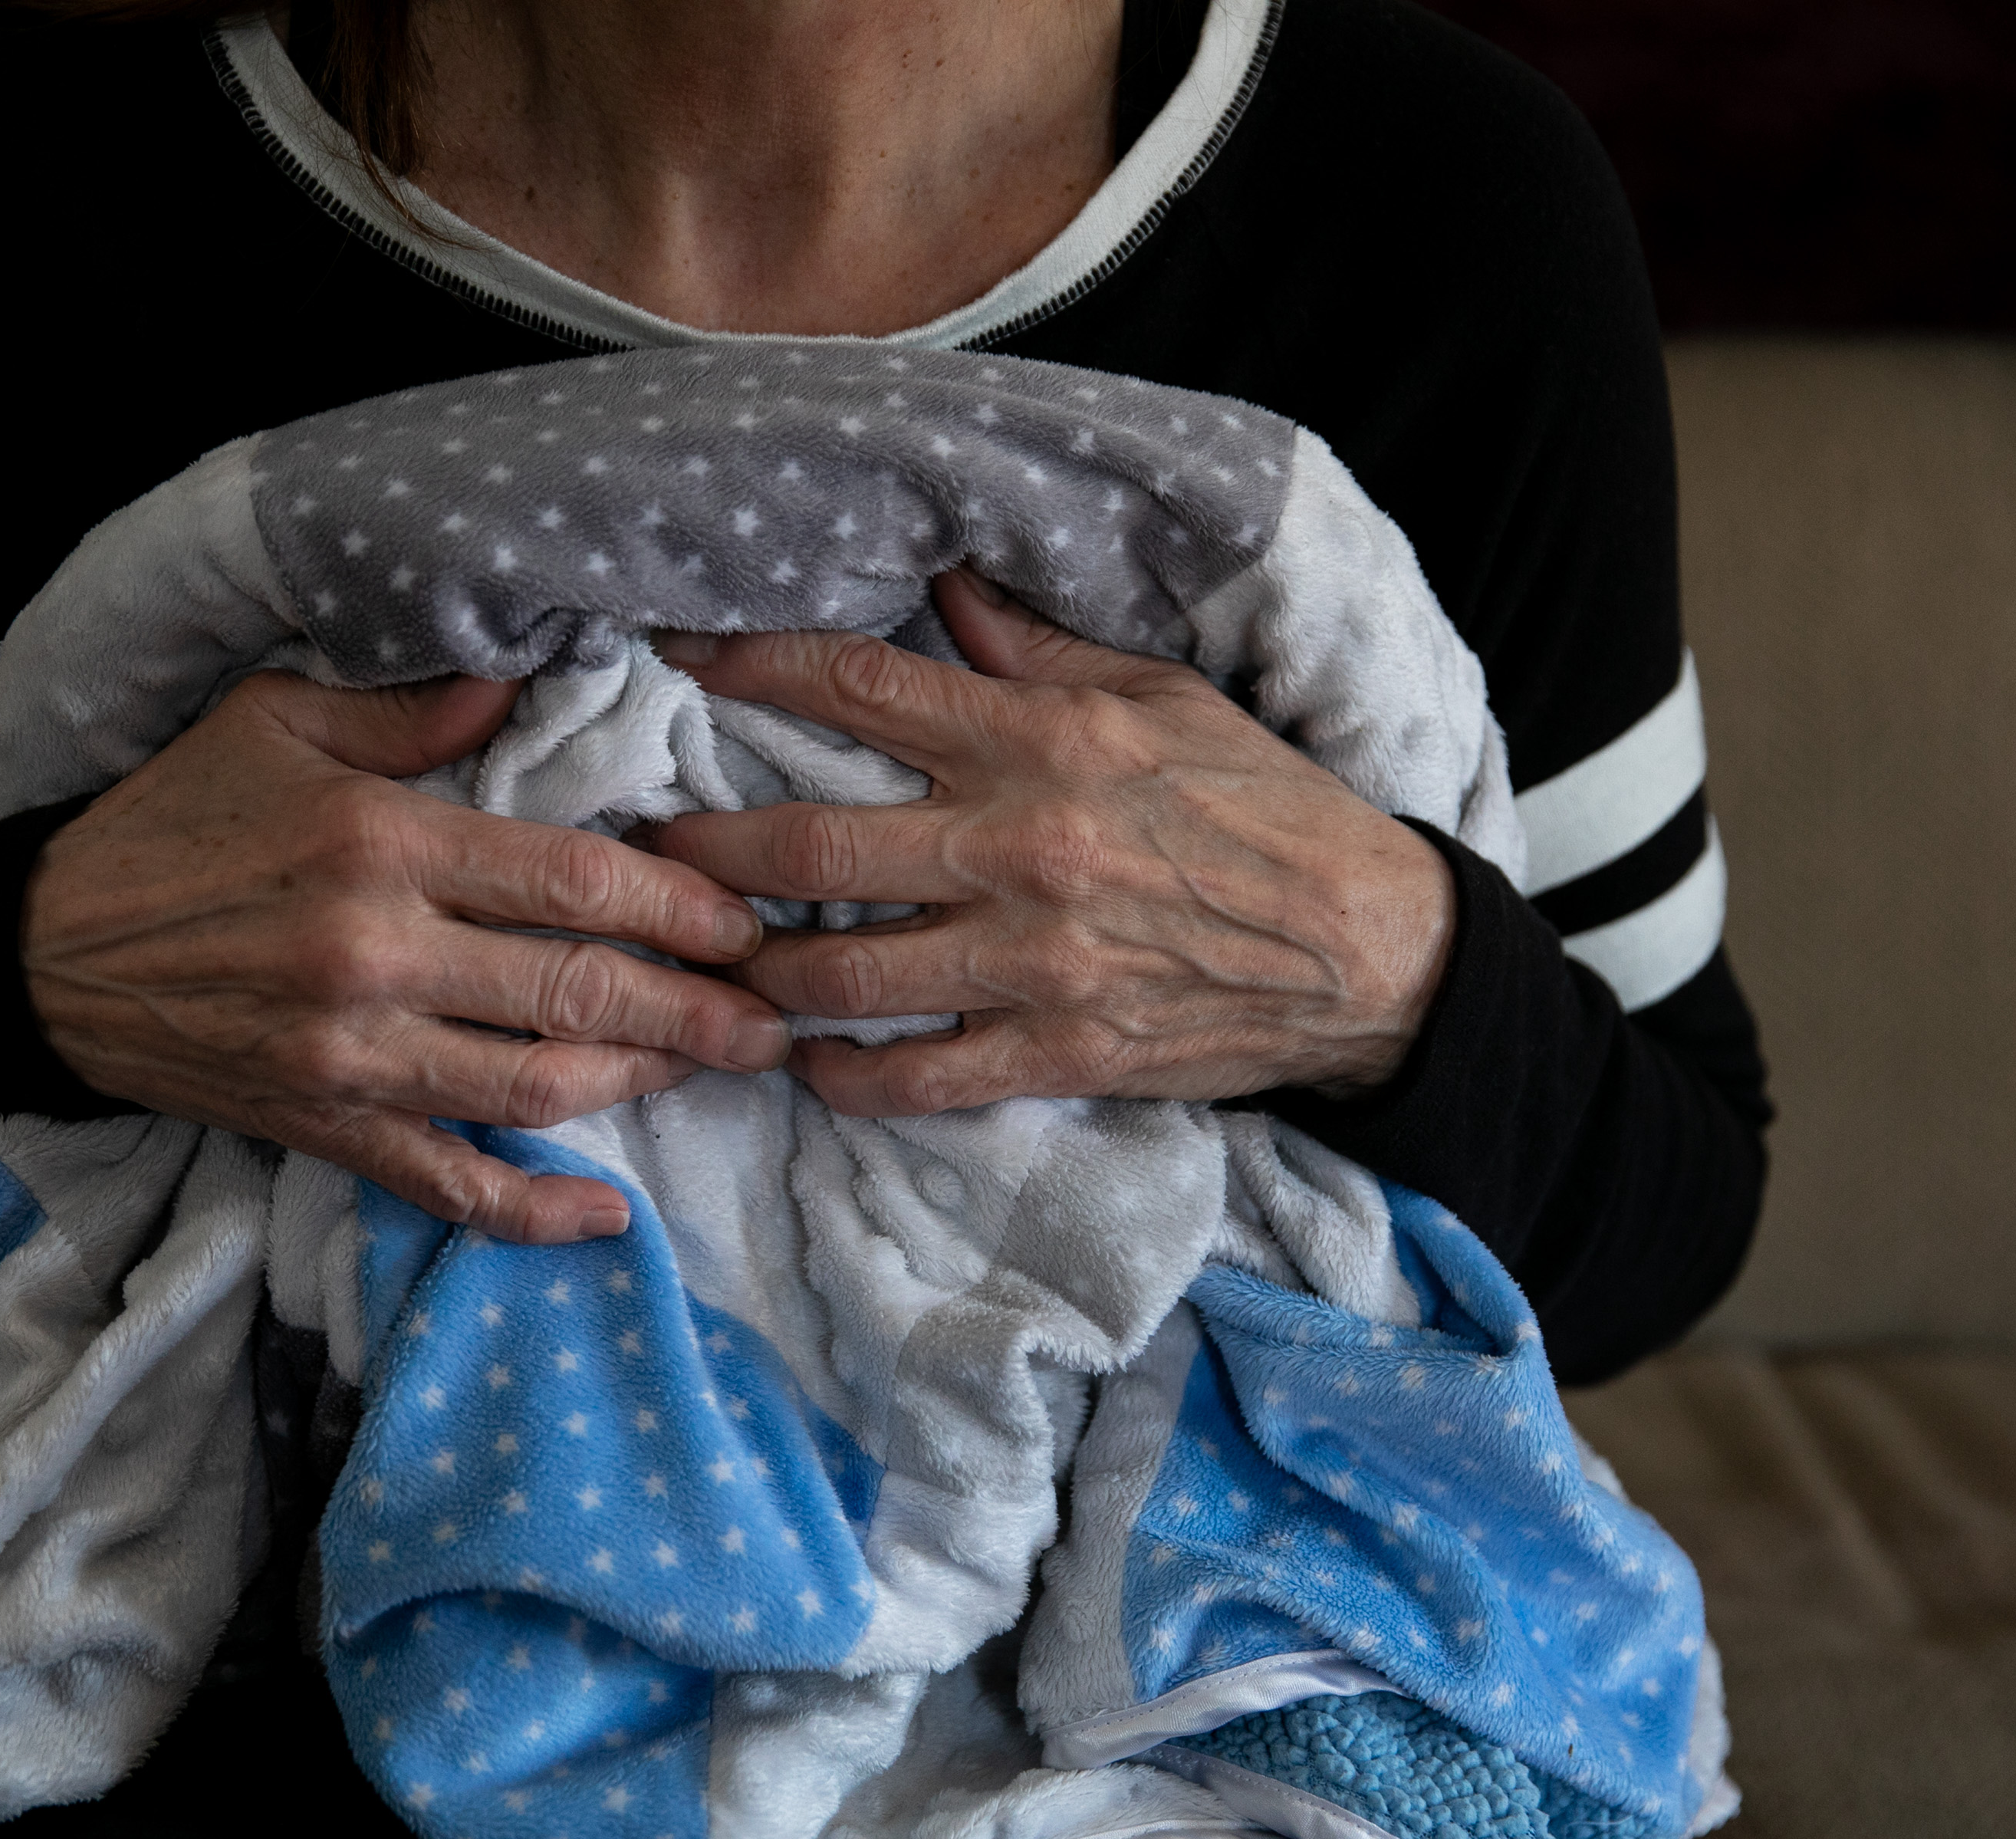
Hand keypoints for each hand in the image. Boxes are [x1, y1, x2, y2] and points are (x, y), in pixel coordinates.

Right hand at [22, 668, 790, 1242]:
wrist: (47, 953)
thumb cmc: (175, 820)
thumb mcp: (277, 720)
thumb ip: (411, 705)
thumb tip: (527, 683)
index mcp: (382, 845)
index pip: (573, 880)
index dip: (679, 907)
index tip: (746, 921)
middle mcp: (378, 957)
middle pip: (578, 991)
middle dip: (697, 1009)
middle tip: (776, 1017)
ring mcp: (355, 1057)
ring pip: (538, 1085)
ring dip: (642, 1083)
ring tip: (716, 1069)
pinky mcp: (327, 1129)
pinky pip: (449, 1184)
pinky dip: (534, 1212)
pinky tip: (610, 1221)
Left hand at [648, 571, 1455, 1117]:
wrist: (1366, 948)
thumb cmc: (1263, 810)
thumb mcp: (1163, 697)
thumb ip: (1039, 648)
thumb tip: (949, 583)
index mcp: (1037, 743)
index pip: (856, 687)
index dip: (747, 665)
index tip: (677, 654)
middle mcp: (1014, 848)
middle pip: (804, 849)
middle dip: (701, 854)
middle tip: (649, 853)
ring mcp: (1027, 960)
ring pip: (835, 975)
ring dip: (751, 974)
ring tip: (709, 962)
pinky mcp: (1052, 1051)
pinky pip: (911, 1077)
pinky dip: (842, 1078)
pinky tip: (808, 1062)